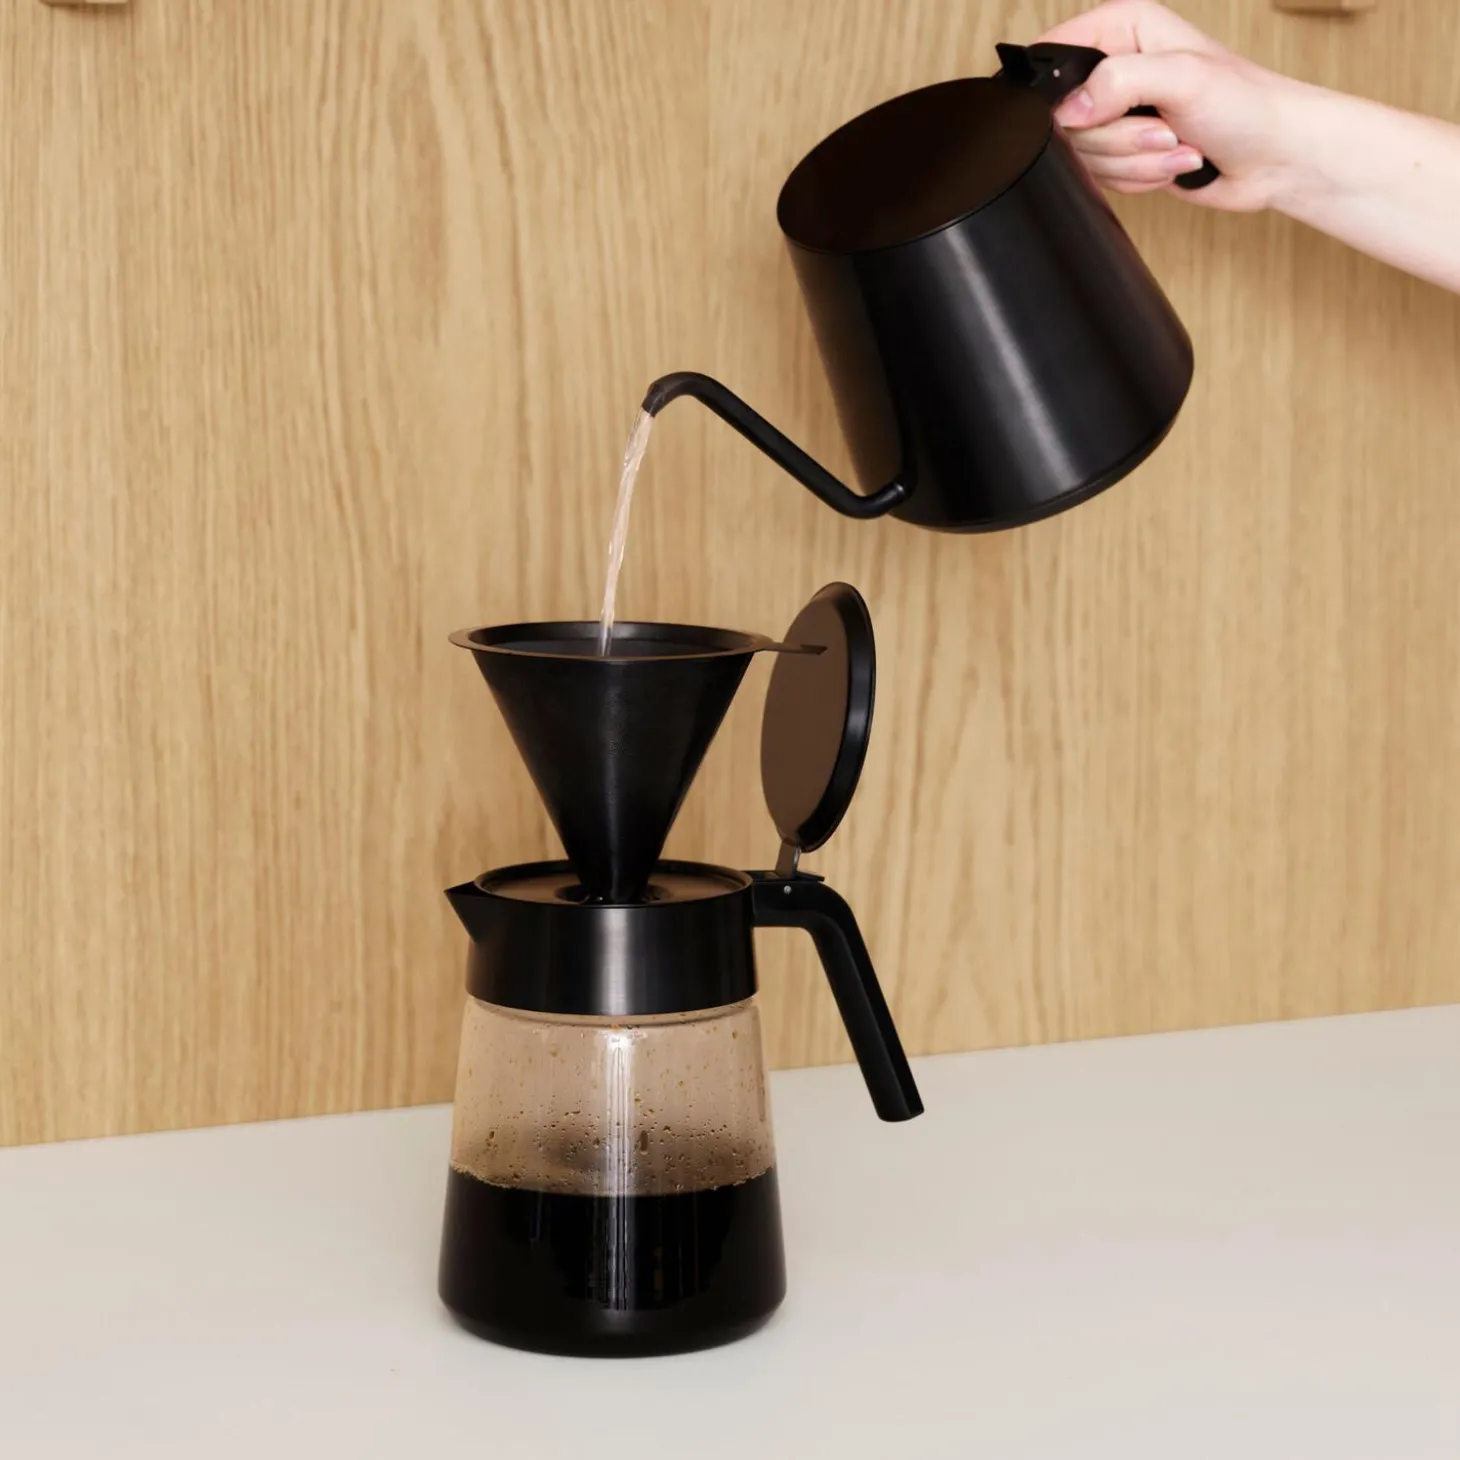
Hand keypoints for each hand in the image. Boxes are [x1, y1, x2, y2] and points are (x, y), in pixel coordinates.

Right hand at [1036, 1, 1303, 210]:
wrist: (1273, 156)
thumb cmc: (1245, 104)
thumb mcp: (1181, 77)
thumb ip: (1119, 81)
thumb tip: (1070, 109)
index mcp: (1123, 28)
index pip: (1053, 53)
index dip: (1062, 91)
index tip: (1102, 109)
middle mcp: (1115, 67)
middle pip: (1065, 119)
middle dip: (1116, 137)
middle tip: (1163, 127)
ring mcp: (1118, 112)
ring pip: (1084, 154)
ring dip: (1134, 160)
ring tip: (1176, 142)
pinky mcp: (1124, 151)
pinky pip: (1102, 177)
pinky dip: (1138, 177)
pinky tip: (1174, 160)